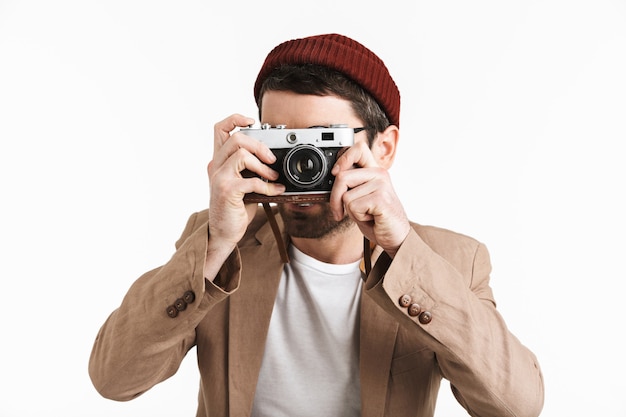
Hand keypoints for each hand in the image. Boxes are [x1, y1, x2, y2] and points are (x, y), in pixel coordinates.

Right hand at [207, 114, 285, 254]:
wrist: (223, 232)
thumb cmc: (235, 208)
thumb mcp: (242, 183)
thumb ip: (250, 169)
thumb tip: (273, 159)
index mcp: (219, 161)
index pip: (220, 129)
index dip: (235, 119)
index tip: (252, 121)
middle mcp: (216, 165)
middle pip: (236, 138)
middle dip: (259, 146)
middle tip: (272, 160)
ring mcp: (219, 177)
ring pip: (242, 154)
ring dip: (264, 166)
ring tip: (273, 177)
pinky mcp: (226, 190)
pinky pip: (250, 180)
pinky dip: (267, 187)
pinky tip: (275, 192)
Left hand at [329, 141, 409, 256]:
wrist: (396, 237)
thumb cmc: (377, 219)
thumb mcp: (361, 197)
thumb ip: (350, 185)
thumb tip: (332, 176)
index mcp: (375, 171)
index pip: (358, 148)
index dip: (342, 158)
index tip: (335, 173)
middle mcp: (379, 174)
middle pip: (341, 176)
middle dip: (335, 198)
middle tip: (340, 211)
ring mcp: (382, 185)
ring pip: (346, 196)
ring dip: (351, 211)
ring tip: (366, 214)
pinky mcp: (381, 199)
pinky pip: (353, 206)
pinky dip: (358, 217)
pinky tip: (371, 218)